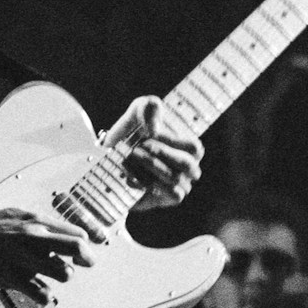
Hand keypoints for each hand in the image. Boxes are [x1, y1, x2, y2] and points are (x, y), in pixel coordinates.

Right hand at [0, 199, 90, 290]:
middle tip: (86, 263)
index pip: (76, 231)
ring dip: (62, 276)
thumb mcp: (14, 216)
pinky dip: (44, 295)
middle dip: (86, 258)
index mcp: (34, 221)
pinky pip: (42, 293)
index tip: (88, 249)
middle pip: (77, 248)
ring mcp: (24, 258)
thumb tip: (63, 230)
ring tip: (53, 275)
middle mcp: (33, 237)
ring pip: (63, 273)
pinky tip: (38, 290)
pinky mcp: (13, 278)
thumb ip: (39, 223)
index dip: (86, 242)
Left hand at [104, 95, 202, 211]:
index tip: (148, 134)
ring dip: (150, 168)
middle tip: (137, 148)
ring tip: (129, 158)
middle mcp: (189, 168)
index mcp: (189, 147)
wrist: (115, 152)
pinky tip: (130, 177)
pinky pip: (165, 196)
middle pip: (186, 164)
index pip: (193, 147)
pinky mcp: (165, 200)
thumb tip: (153, 130)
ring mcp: (179, 185)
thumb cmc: (136, 127)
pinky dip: (147, 185)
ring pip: (174, 180)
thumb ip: (149, 108)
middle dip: (160, 155)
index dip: (171, 141)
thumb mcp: (141, 109)